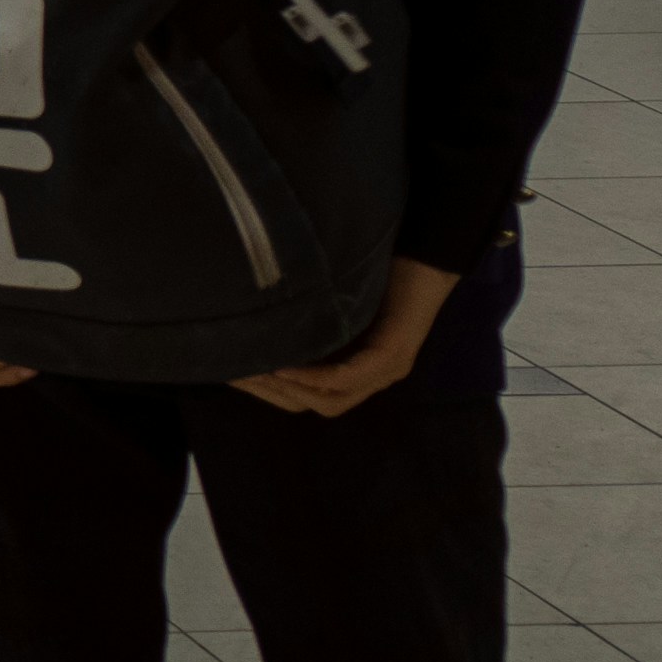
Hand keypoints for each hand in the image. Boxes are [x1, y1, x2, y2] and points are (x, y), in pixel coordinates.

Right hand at [231, 256, 459, 415]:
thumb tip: (263, 324)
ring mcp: (386, 370)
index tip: (234, 373)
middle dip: (274, 393)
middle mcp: (374, 377)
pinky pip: (348, 378)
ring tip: (257, 371)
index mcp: (359, 368)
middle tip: (237, 374)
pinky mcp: (394, 356)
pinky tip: (285, 365)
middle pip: (318, 404)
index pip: (310, 396)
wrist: (427, 258)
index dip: (272, 391)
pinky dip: (315, 377)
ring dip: (291, 389)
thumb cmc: (380, 274)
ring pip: (331, 400)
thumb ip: (312, 319)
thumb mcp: (337, 303)